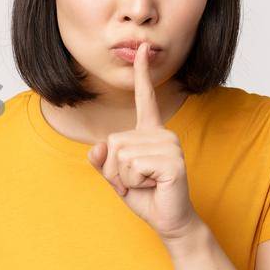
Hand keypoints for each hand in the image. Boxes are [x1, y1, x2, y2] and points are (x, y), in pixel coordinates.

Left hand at [85, 42, 199, 239]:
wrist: (169, 221)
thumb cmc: (144, 196)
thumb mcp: (116, 177)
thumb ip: (102, 161)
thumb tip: (96, 148)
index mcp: (149, 132)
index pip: (144, 98)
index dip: (142, 74)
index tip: (142, 48)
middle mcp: (162, 133)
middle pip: (113, 142)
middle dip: (115, 170)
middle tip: (137, 181)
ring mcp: (169, 146)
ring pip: (121, 156)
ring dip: (125, 178)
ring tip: (146, 184)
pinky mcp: (172, 162)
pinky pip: (133, 168)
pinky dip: (135, 183)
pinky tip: (154, 187)